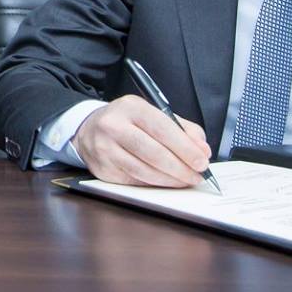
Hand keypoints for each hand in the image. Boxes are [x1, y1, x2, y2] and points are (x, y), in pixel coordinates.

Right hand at [72, 95, 211, 187]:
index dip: (185, 148)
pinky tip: (165, 182)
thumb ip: (181, 128)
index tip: (202, 161)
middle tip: (197, 176)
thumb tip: (202, 150)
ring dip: (170, 180)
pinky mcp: (102, 170)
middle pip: (153, 153)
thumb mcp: (153, 113)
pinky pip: (135, 181)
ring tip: (185, 181)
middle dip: (180, 168)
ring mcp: (105, 149)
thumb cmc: (128, 121)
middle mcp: (114, 127)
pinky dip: (154, 184)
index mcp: (131, 108)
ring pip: (144, 171)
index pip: (162, 129)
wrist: (89, 129)